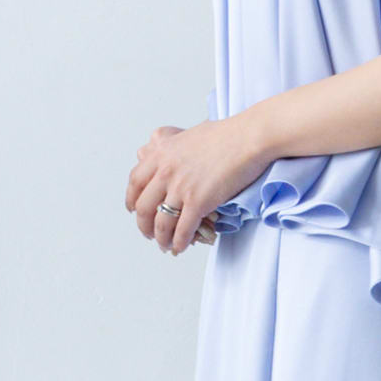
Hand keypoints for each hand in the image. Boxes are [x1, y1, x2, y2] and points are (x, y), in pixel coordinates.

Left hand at [124, 117, 278, 251]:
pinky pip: (183, 229)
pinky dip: (180, 242)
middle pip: (143, 207)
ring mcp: (181, 187)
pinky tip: (181, 247)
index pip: (135, 182)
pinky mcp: (198, 201)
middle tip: (148, 233)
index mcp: (161, 154)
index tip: (133, 209)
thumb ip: (170, 144)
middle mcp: (165, 170)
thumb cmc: (226, 134)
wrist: (248, 138)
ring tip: (165, 245)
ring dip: (161, 238)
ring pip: (161, 222)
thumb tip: (162, 147)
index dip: (132, 200)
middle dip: (144, 225)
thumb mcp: (188, 134)